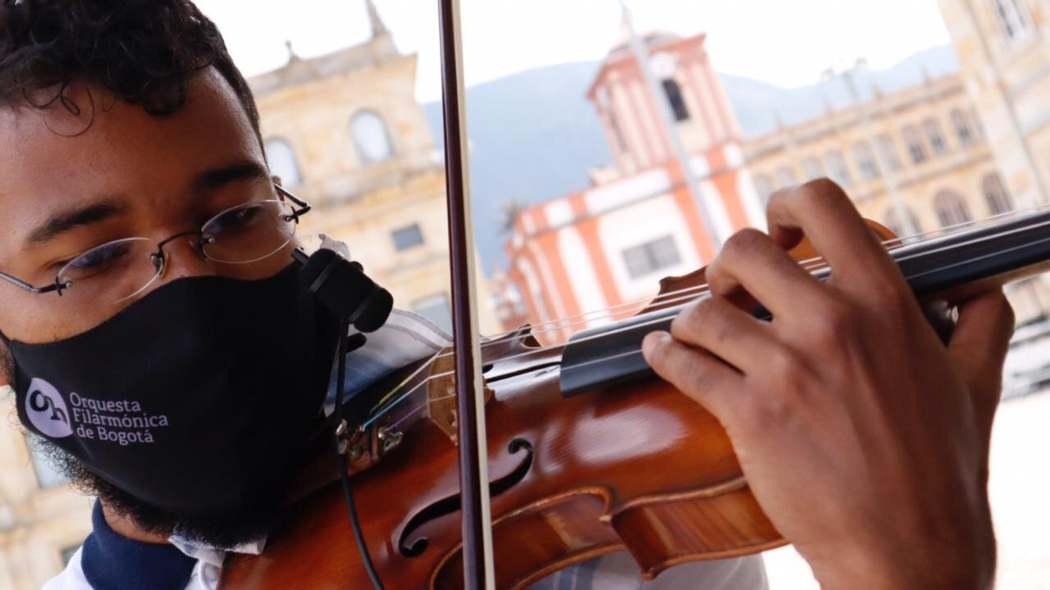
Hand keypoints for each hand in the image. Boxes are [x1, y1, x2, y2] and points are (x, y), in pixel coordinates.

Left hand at [642, 180, 1012, 589]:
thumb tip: (982, 289)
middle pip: (744, 250)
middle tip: (731, 290)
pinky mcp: (749, 415)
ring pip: (703, 309)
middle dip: (727, 265)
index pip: (824, 206)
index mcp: (884, 305)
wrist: (908, 550)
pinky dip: (662, 354)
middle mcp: (832, 325)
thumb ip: (980, 324)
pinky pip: (683, 363)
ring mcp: (786, 369)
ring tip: (695, 331)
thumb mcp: (977, 383)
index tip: (778, 224)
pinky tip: (660, 352)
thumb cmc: (942, 470)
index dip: (787, 203)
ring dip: (690, 318)